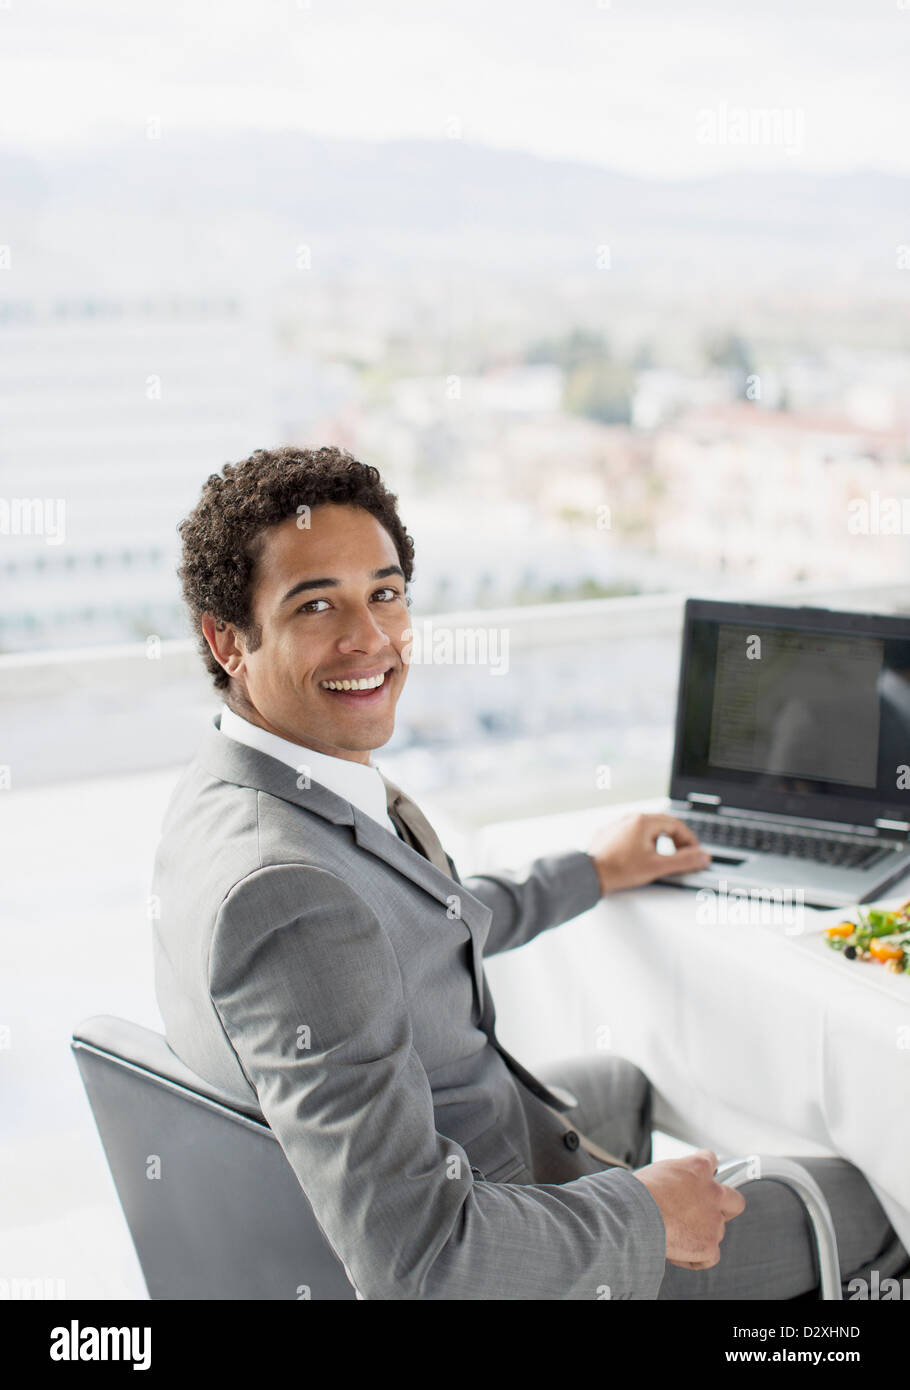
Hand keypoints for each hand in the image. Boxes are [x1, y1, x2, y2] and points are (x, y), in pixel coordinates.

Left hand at [586, 812, 710, 894]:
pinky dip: (642, 844)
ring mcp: (618, 825)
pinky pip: (631, 835)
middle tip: (681, 855)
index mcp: (643, 821)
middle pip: (661, 825)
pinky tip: (640, 858)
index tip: (693, 852)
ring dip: (658, 842)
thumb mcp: (658, 866)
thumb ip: (684, 861)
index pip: (675, 824)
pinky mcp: (609, 835)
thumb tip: (703, 856)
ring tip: (661, 858)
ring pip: (645, 830)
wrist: (589, 874)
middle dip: (675, 840)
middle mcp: (629, 819)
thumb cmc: (618, 869)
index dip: (689, 839)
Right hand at [632, 1149, 745, 1268]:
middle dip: (725, 1208)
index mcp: (697, 1168)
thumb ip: (677, 1177)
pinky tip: (678, 1252)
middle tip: (705, 1213)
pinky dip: (696, 1258)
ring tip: (676, 1235)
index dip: (704, 1174)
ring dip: (702, 1234)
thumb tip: (674, 1186)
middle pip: (734, 1200)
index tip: (697, 1181)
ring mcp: (713, 1220)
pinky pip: (710, 1257)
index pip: (711, 1161)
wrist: (634, 1214)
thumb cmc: (638, 1192)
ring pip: (718, 1231)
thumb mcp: (659, 1172)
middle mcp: (712, 1192)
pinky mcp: (709, 1245)